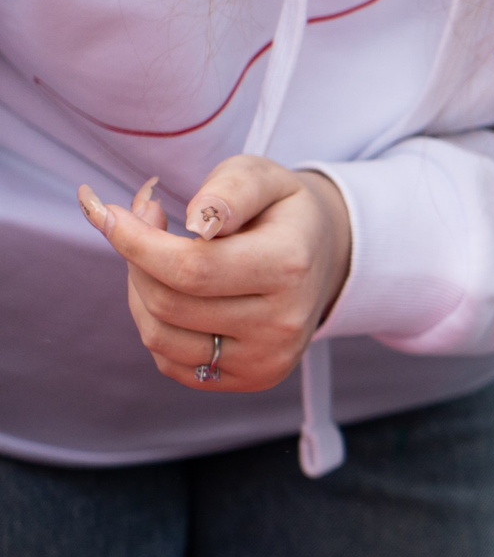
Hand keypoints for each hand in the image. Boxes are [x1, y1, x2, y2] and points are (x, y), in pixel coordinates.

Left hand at [76, 158, 351, 392]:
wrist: (322, 259)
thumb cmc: (280, 212)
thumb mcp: (263, 178)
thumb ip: (230, 189)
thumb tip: (195, 219)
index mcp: (288, 266)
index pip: (190, 269)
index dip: (134, 242)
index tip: (108, 213)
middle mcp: (283, 322)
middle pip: (167, 303)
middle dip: (135, 259)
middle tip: (142, 223)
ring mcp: (268, 358)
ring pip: (160, 335)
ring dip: (140, 293)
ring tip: (157, 259)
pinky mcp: (252, 378)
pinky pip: (170, 361)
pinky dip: (157, 324)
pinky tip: (175, 293)